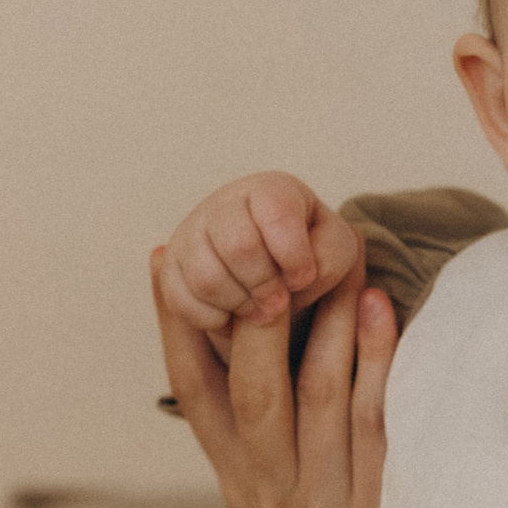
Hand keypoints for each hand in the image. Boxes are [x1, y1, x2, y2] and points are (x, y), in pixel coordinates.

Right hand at [152, 240, 391, 507]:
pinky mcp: (380, 507)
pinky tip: (384, 312)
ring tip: (345, 268)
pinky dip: (379, 357)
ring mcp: (324, 503)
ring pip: (321, 393)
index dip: (174, 324)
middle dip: (261, 316)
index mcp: (236, 479)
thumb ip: (265, 422)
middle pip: (253, 388)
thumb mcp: (284, 484)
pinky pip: (378, 417)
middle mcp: (270, 492)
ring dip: (331, 322)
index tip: (165, 262)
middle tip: (275, 256)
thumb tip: (251, 321)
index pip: (192, 391)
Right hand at [157, 172, 361, 354]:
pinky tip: (233, 316)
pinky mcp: (171, 266)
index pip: (278, 215)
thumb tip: (292, 280)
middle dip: (265, 285)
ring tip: (260, 312)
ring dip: (239, 304)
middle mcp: (225, 204)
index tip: (303, 277)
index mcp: (271, 190)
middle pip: (238, 247)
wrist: (278, 266)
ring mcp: (192, 233)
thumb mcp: (335, 248)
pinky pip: (181, 299)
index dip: (293, 255)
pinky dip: (211, 317)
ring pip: (206, 277)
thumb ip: (327, 257)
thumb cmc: (310, 251)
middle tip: (279, 304)